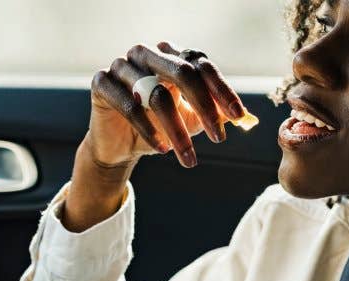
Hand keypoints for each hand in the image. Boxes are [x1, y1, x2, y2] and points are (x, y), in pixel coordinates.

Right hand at [64, 42, 248, 231]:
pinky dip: (149, 130)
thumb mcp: (191, 121)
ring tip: (189, 158)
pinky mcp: (102, 83)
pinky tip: (162, 149)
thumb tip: (246, 118)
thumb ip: (215, 114)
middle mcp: (147, 53)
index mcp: (171, 54)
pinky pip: (129, 106)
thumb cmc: (158, 127)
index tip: (238, 117)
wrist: (119, 146)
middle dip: (205, 107)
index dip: (222, 90)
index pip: (202, 64)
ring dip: (177, 130)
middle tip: (220, 138)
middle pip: (182, 72)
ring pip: (157, 94)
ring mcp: (122, 65)